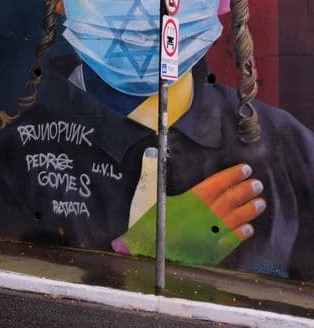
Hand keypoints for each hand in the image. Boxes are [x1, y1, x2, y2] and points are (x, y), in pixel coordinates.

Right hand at [113, 163, 265, 263]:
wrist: (145, 254)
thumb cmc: (144, 223)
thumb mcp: (144, 193)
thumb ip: (151, 171)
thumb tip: (152, 151)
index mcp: (191, 200)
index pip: (217, 184)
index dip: (232, 175)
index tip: (245, 169)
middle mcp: (206, 216)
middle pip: (230, 200)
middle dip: (245, 191)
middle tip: (258, 184)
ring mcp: (211, 234)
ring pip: (235, 219)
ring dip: (249, 210)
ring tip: (261, 203)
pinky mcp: (211, 252)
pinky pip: (231, 241)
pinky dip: (241, 234)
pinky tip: (249, 229)